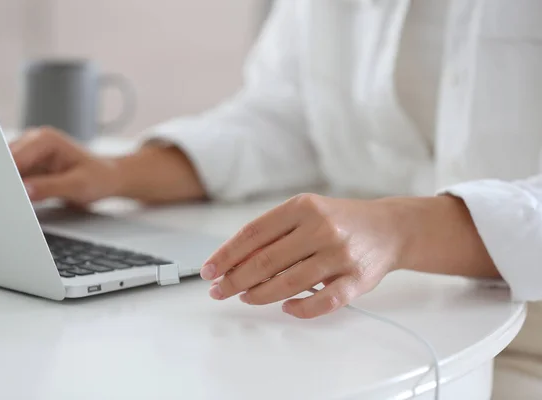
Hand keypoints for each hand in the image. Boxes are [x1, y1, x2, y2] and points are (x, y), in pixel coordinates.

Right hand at [10, 126, 121, 205]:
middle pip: (5, 164)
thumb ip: (49, 188)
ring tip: (20, 204)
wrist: (109, 178)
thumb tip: (24, 191)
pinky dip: (16, 192)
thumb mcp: (77, 185)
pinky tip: (24, 202)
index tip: (7, 196)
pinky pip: (15, 180)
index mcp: (44, 139)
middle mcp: (33, 142)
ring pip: (7, 173)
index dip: (6, 178)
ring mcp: (30, 154)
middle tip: (12, 204)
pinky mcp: (30, 166)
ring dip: (11, 188)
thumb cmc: (99, 178)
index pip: (13, 158)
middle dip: (6, 184)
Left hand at [200, 193, 496, 318]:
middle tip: (219, 291)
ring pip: (288, 283)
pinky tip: (286, 307)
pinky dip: (300, 308)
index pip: (254, 234)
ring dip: (260, 295)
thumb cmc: (339, 221)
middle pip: (265, 261)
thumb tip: (234, 261)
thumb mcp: (306, 212)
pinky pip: (322, 302)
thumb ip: (274, 232)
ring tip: (245, 297)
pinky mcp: (357, 280)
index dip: (227, 255)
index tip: (209, 270)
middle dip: (235, 280)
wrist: (389, 228)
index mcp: (303, 207)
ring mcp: (340, 255)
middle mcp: (321, 228)